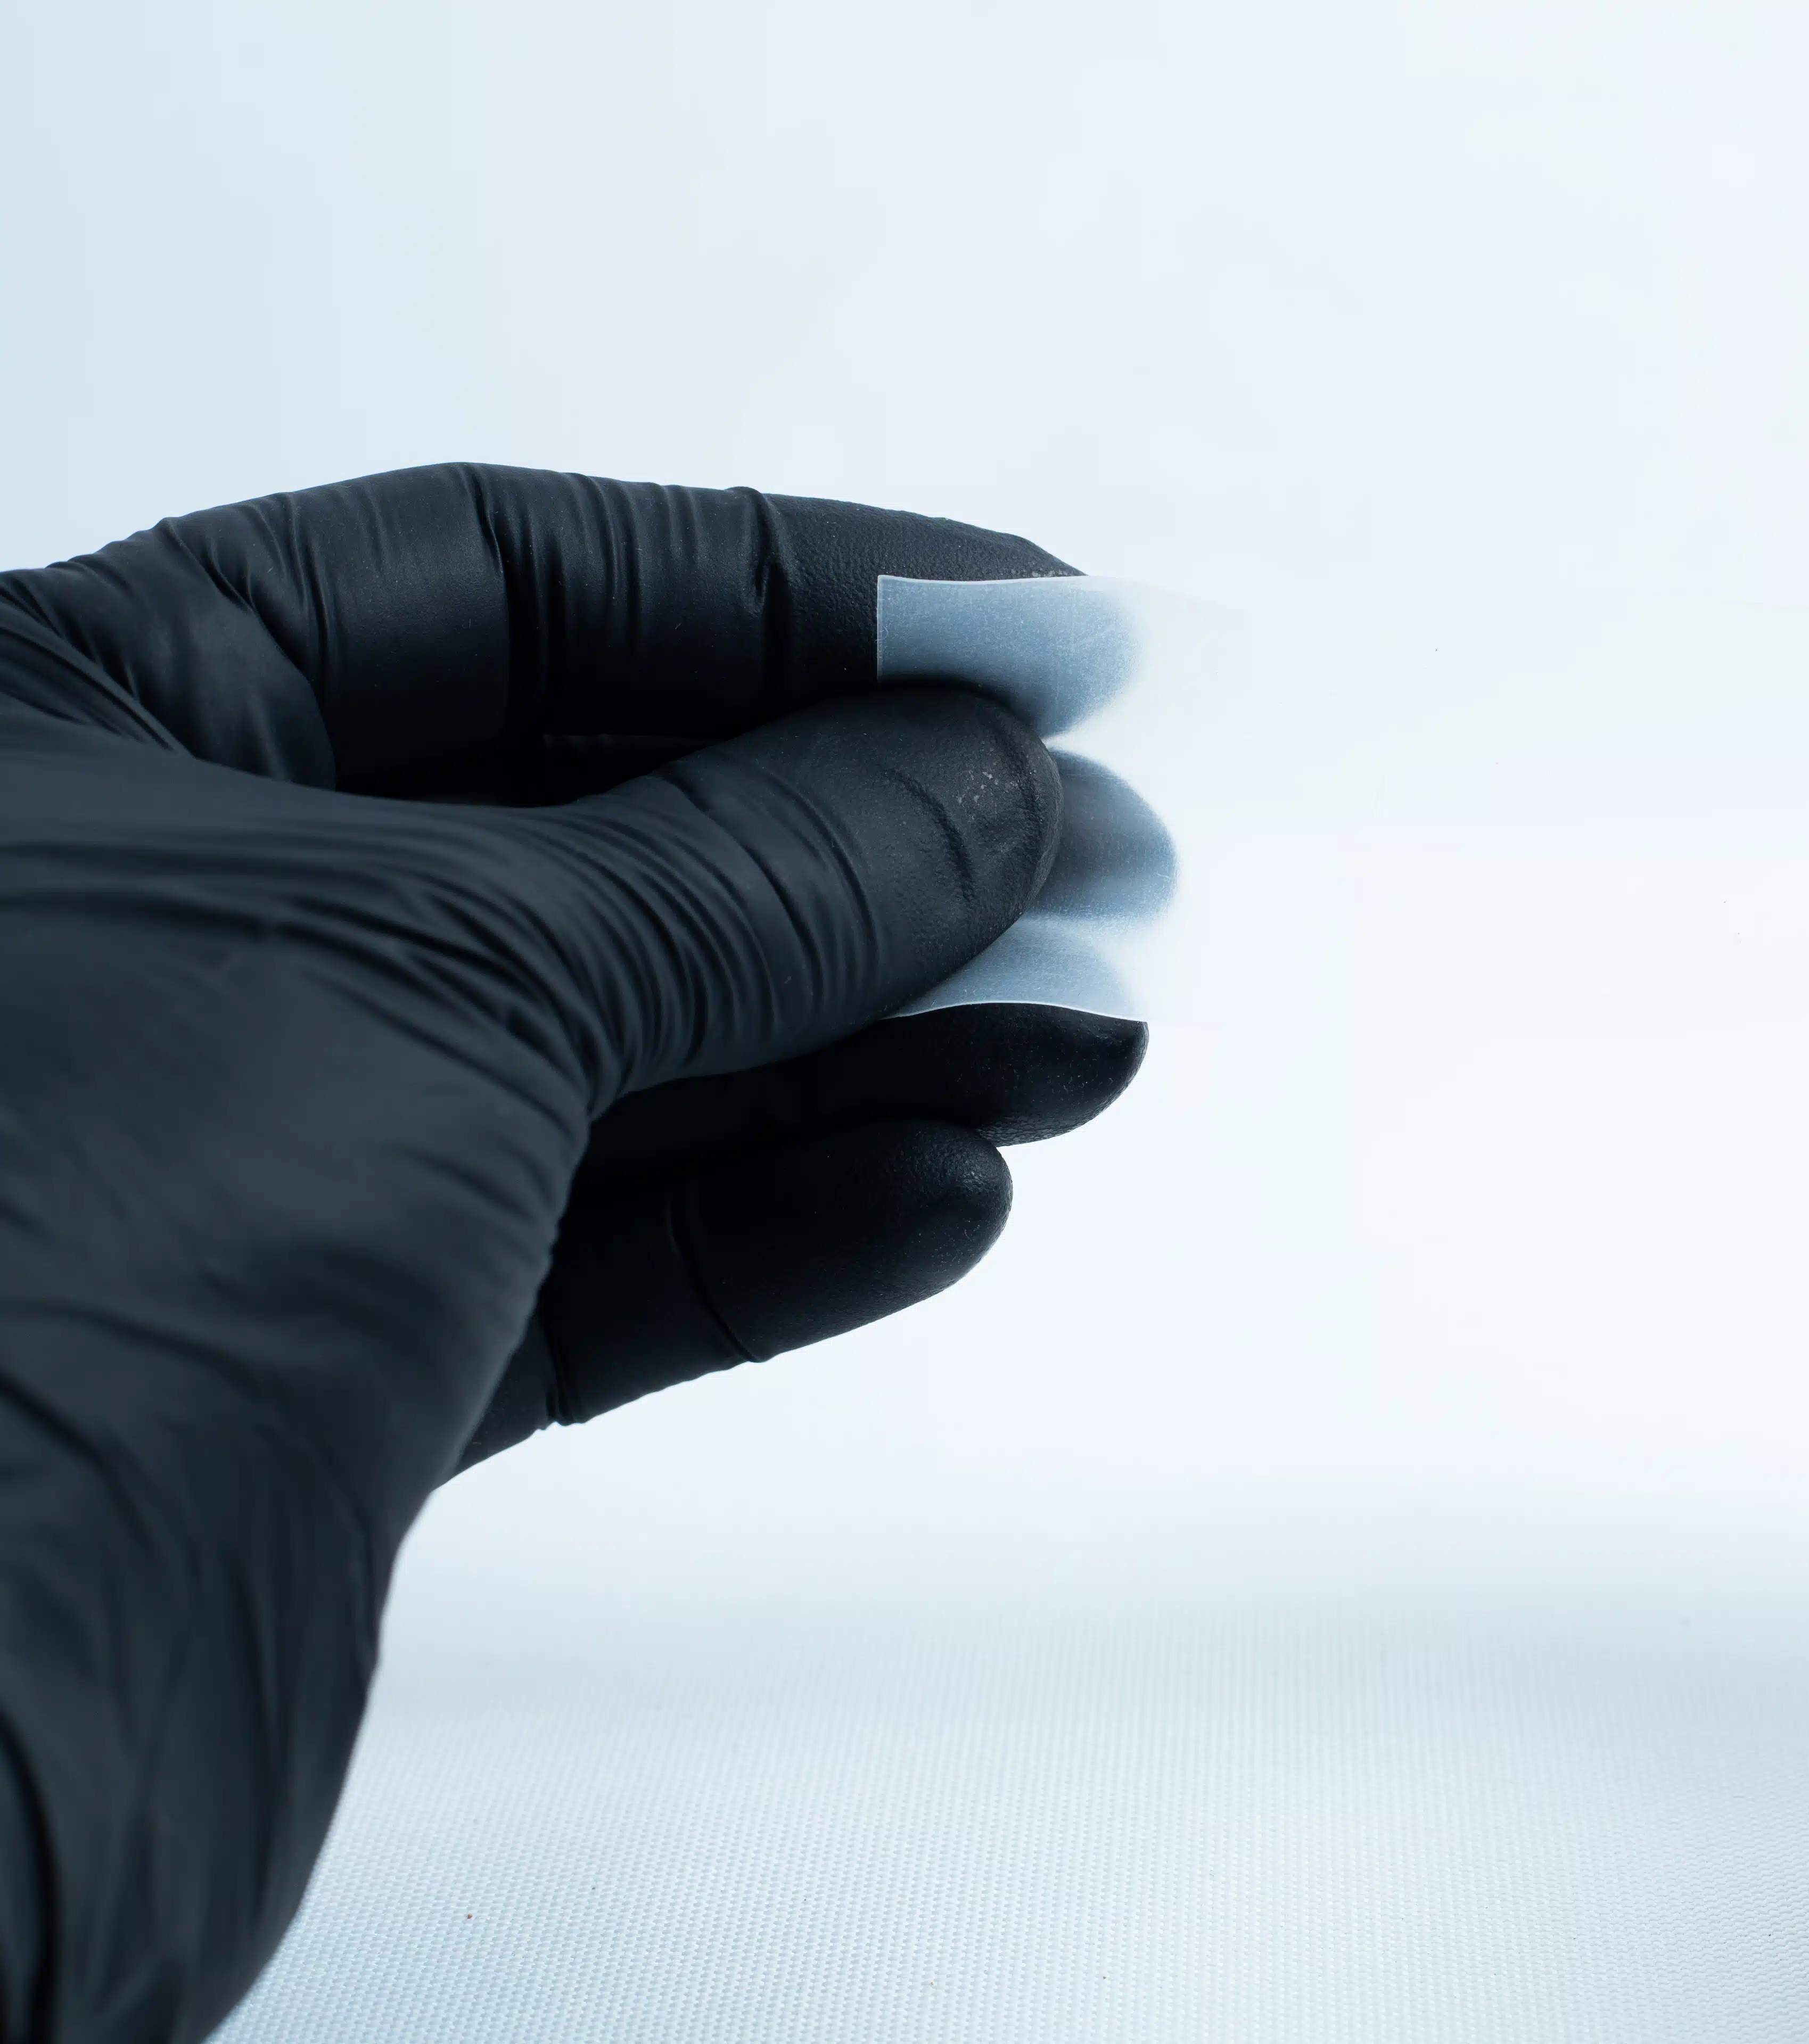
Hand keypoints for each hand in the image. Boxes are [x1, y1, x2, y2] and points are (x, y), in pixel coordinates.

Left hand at [0, 467, 1139, 2040]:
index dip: (794, 592)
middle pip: (593, 822)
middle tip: (1091, 842)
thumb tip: (966, 781)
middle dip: (867, 839)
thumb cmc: (27, 1288)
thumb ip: (746, 868)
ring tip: (1077, 1023)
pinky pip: (604, 1249)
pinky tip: (946, 1187)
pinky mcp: (327, 1360)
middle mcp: (150, 923)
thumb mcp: (448, 970)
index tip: (1024, 637)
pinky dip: (788, 1221)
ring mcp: (243, 1149)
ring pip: (627, 1050)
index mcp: (64, 727)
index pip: (496, 578)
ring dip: (879, 1037)